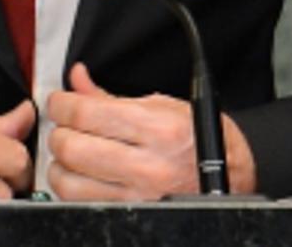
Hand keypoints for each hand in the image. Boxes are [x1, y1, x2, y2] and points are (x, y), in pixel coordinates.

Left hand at [46, 63, 256, 199]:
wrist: (233, 173)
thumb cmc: (199, 138)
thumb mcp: (160, 105)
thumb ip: (110, 96)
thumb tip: (77, 79)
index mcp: (156, 128)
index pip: (85, 113)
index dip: (61, 104)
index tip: (58, 101)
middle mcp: (148, 165)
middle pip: (71, 148)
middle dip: (59, 132)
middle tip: (64, 125)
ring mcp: (140, 195)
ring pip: (69, 183)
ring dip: (60, 165)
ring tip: (71, 152)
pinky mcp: (134, 213)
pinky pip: (83, 202)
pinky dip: (74, 187)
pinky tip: (82, 174)